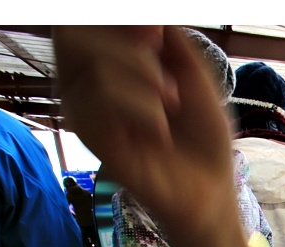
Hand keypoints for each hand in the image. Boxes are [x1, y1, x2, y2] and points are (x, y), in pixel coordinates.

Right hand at [53, 26, 254, 246]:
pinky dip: (140, 106)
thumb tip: (145, 18)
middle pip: (74, 32)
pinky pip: (98, 97)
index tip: (158, 31)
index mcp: (112, 61)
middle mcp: (89, 81)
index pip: (86, 25)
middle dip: (127, 39)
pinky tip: (159, 128)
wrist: (210, 189)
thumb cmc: (202, 136)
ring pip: (92, 62)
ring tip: (171, 102)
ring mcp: (86, 110)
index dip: (115, 19)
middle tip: (161, 49)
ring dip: (143, 75)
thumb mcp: (193, 74)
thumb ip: (168, 38)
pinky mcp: (90, 138)